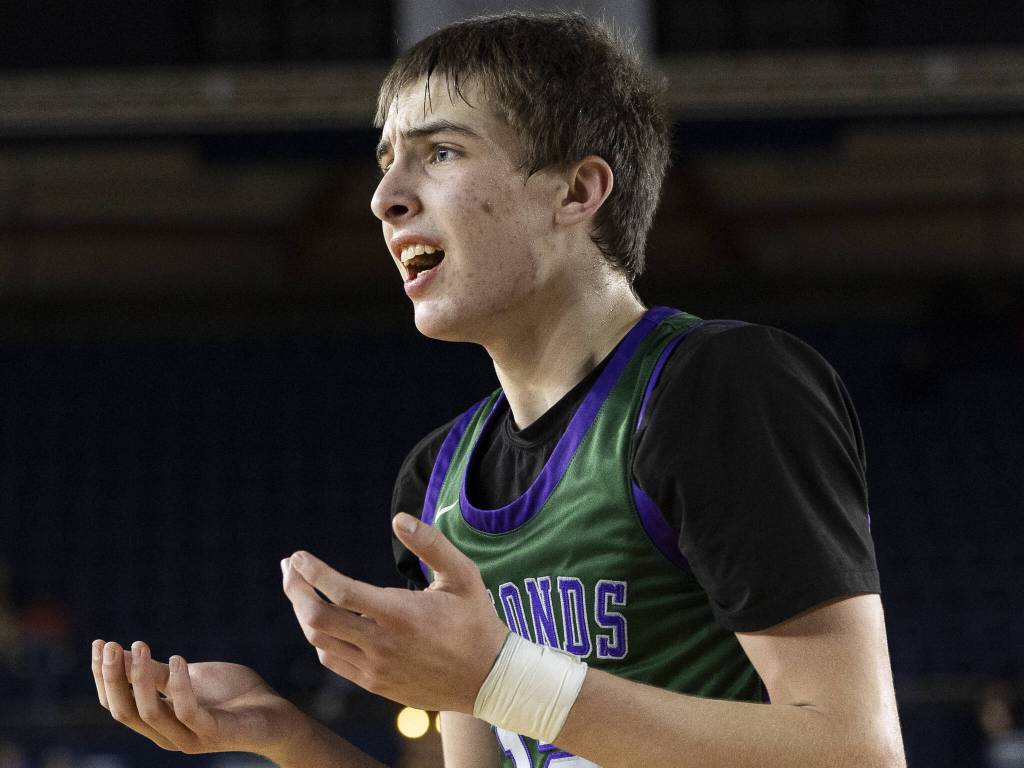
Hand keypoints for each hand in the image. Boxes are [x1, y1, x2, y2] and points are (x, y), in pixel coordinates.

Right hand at [91, 639, 306, 759]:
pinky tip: (178, 659)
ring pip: (150, 713)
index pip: (117, 705)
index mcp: (158, 723)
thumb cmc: (231, 695)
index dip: (103, 677)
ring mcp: (190, 738)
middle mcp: (167, 736)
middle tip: (110, 645)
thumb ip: (159, 672)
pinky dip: (179, 685)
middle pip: (125, 712)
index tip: (98, 644)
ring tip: (139, 646)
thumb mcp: (189, 676)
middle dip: (112, 678)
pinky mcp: (214, 733)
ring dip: (139, 679)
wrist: (274, 713)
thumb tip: (124, 653)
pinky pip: (188, 712)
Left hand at [282, 512, 508, 713]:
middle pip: (318, 618)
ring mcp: (376, 669)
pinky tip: (322, 619)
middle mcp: (382, 644)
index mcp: (401, 614)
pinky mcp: (376, 685)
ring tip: (300, 589)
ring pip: (320, 641)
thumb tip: (398, 518)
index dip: (313, 572)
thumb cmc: (476, 619)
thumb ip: (431, 543)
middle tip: (289, 568)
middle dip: (295, 590)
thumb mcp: (463, 574)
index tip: (297, 556)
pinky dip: (320, 638)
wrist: (488, 678)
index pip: (341, 592)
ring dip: (303, 613)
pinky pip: (333, 661)